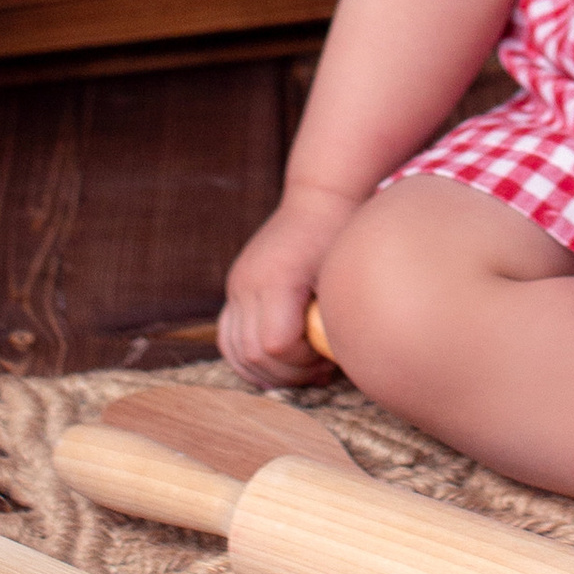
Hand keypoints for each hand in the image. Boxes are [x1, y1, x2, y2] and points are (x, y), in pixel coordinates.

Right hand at [217, 182, 362, 383]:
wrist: (319, 200)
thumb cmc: (340, 236)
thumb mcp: (344, 274)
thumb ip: (335, 318)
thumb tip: (337, 360)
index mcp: (275, 279)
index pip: (275, 344)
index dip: (302, 360)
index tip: (326, 354)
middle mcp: (247, 284)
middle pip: (253, 354)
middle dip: (289, 373)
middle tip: (319, 369)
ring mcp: (237, 287)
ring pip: (235, 352)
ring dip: (269, 372)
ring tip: (301, 368)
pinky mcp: (235, 291)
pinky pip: (228, 339)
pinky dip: (249, 360)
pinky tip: (280, 363)